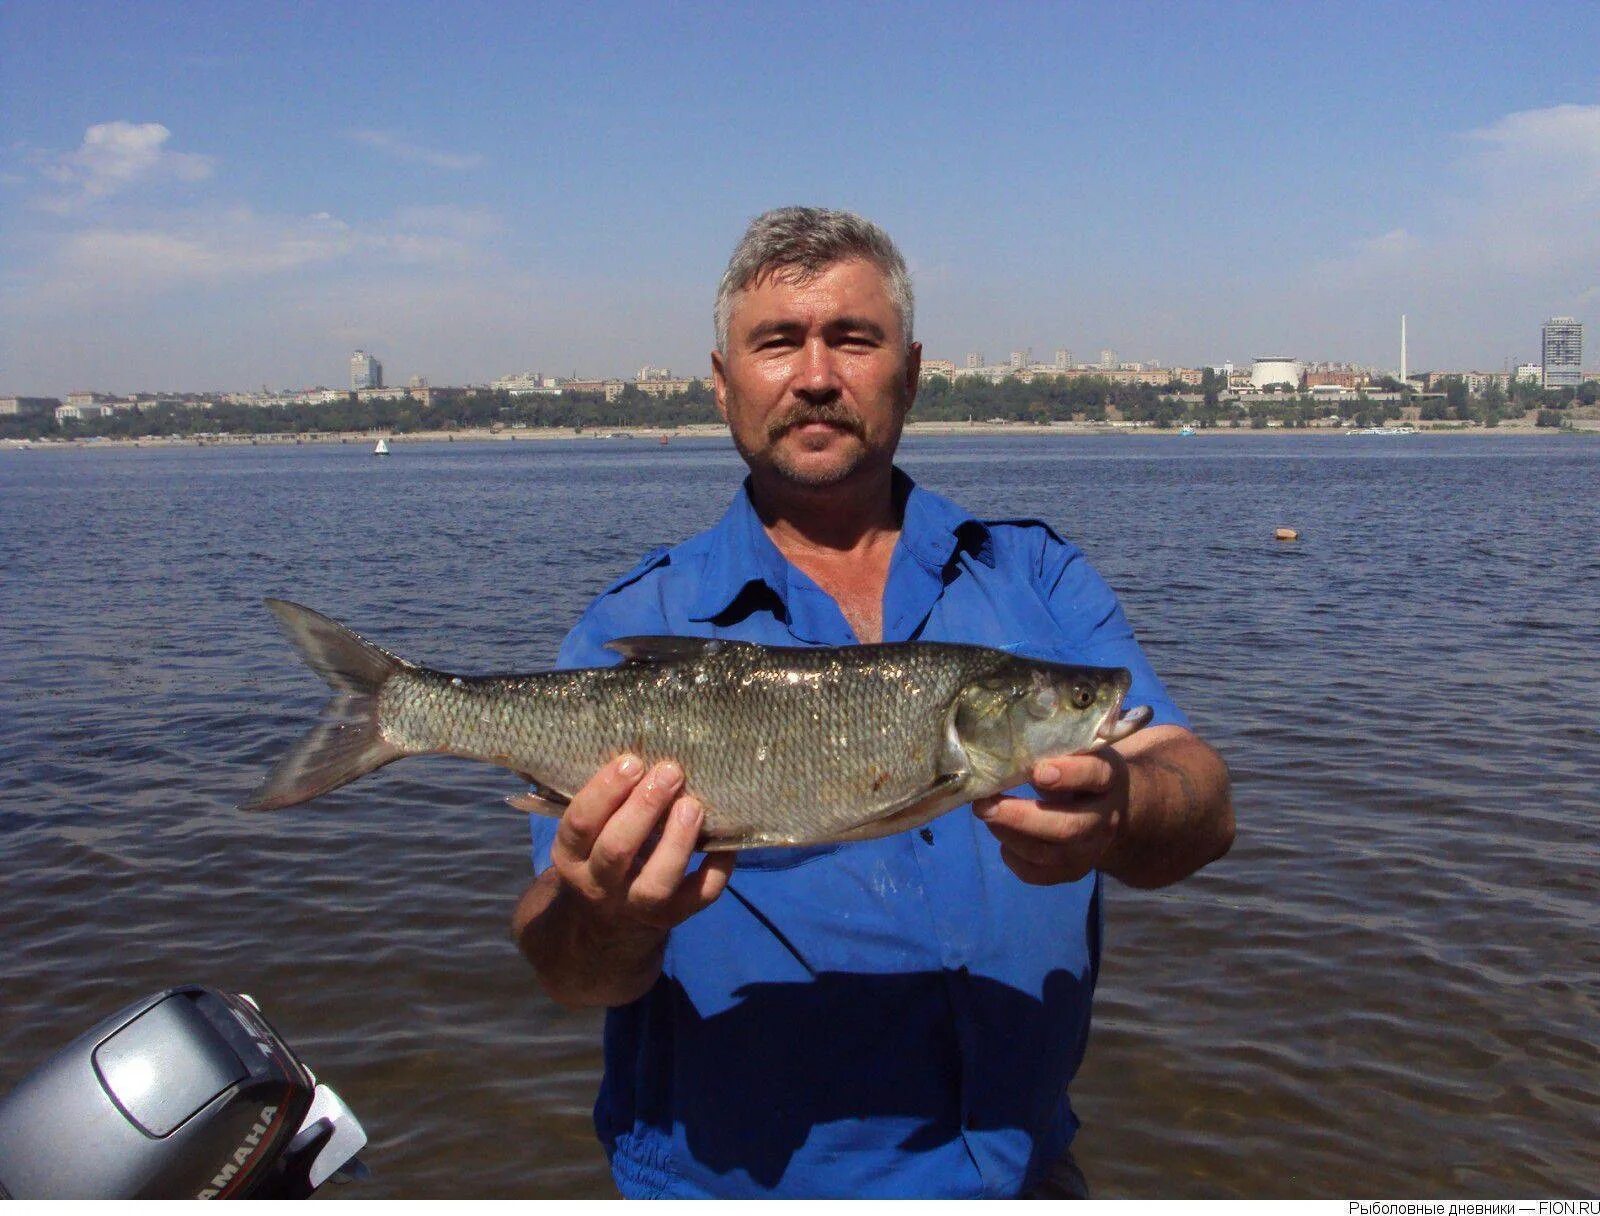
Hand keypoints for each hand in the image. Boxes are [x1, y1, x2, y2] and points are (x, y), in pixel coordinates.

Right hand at [549, 754, 733, 931]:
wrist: (604, 924)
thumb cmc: (599, 853)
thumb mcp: (587, 834)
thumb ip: (606, 802)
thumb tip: (644, 751)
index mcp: (572, 856)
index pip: (579, 824)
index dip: (604, 791)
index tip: (632, 761)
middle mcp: (599, 885)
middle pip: (617, 850)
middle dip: (644, 808)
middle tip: (670, 771)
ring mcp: (636, 906)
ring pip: (656, 883)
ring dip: (677, 841)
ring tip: (693, 804)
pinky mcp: (671, 918)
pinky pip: (698, 898)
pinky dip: (715, 870)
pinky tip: (724, 842)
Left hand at [972, 749, 1129, 884]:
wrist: (1109, 809)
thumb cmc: (1079, 769)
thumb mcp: (1076, 751)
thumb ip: (1051, 746)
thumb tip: (1002, 744)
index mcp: (1109, 779)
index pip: (1095, 776)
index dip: (1068, 774)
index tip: (1036, 771)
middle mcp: (1106, 819)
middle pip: (1069, 827)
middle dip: (1022, 817)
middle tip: (984, 804)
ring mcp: (1091, 851)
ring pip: (1051, 854)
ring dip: (1010, 835)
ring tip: (985, 813)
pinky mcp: (1073, 872)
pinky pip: (1039, 874)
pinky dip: (1013, 857)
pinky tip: (1000, 835)